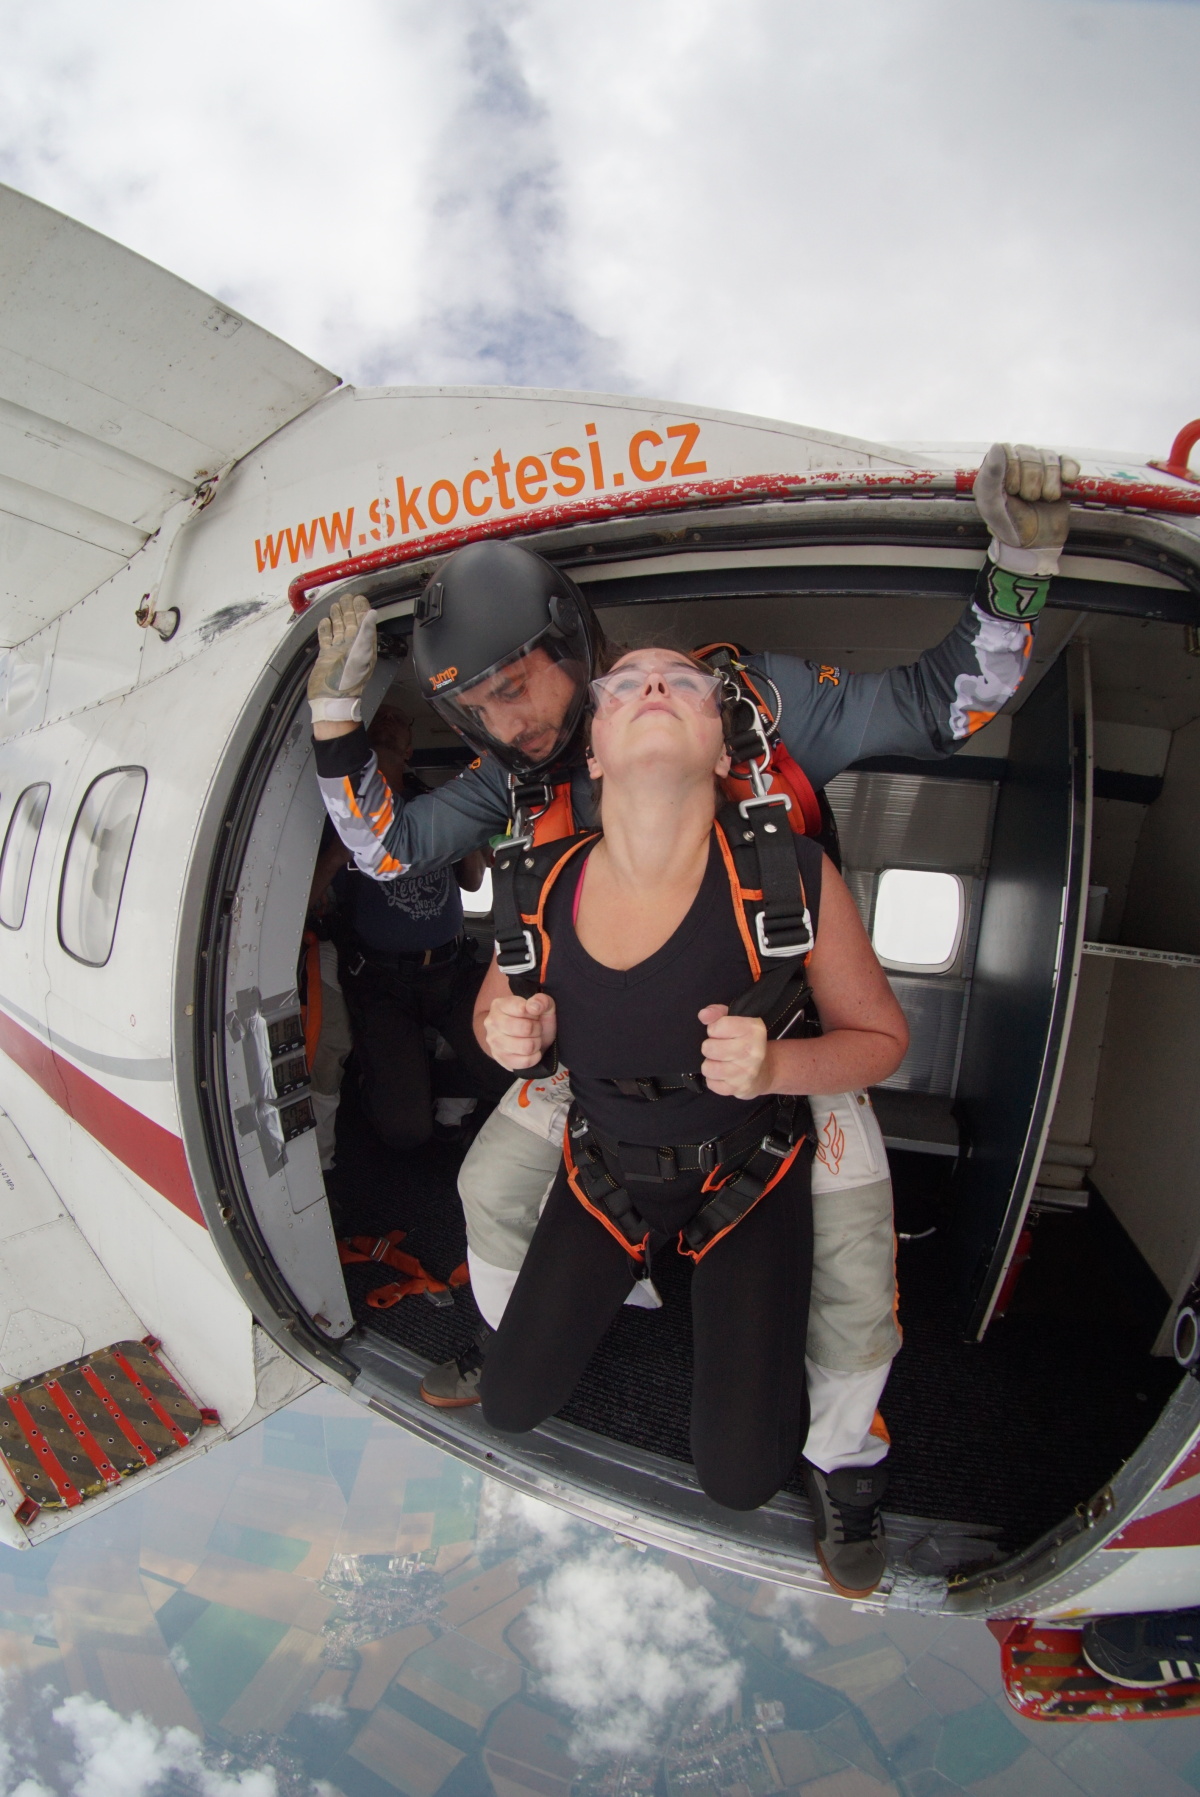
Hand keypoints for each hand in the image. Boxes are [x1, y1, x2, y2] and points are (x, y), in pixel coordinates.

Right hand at [308, 594, 377, 724]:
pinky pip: (326, 638)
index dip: (362, 609)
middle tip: (346, 596)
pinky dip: (325, 629)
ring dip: (337, 616)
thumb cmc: (348, 679)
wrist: (331, 698)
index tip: (359, 597)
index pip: (364, 622)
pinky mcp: (326, 655)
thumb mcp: (360, 654)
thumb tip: (372, 613)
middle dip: (348, 609)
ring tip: (335, 604)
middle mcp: (351, 646)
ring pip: (338, 628)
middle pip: (350, 622)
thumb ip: (366, 633)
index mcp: (363, 645)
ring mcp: (338, 650)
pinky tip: (325, 621)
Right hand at [484, 992, 556, 1070]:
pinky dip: (534, 1057)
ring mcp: (494, 1043)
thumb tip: (534, 1007)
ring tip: (533, 1039)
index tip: (534, 1015)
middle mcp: (492, 1022)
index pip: (522, 1009)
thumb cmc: (534, 1020)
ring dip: (536, 1043)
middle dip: (537, 1029)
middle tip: (536, 1028)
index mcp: (499, 1005)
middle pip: (526, 1029)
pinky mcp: (500, 1059)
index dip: (535, 1014)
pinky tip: (531, 1051)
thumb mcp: (543, 1006)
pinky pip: (525, 1062)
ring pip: (527, 1047)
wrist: (526, 1038)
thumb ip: (542, 1001)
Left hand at [699, 1004, 771, 1099]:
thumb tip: (703, 1015)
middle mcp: (752, 1051)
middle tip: (720, 1049)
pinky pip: (711, 1084)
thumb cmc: (745, 1042)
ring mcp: (746, 1072)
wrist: (764, 1072)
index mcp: (754, 1030)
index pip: (717, 1026)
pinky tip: (723, 1075)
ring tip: (720, 1062)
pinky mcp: (739, 1088)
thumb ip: (718, 1014)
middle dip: (710, 1048)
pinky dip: (714, 1080)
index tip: (720, 1033)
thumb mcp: (736, 1021)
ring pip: (708, 1068)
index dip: (713, 1029)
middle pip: (708, 1048)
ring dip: (710, 1065)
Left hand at [973, 443, 1080, 576]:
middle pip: (1031, 454)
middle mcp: (1017, 462)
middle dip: (1032, 481)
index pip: (1010, 452)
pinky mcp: (1059, 474)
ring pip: (1049, 458)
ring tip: (1046, 498)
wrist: (1034, 542)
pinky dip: (1069, 471)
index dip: (1015, 471)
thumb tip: (998, 445)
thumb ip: (992, 475)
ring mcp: (1039, 467)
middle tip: (1030, 498)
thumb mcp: (991, 504)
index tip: (1012, 491)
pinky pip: (1067, 461)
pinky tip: (1067, 482)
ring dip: (1050, 481)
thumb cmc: (1008, 523)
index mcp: (997, 467)